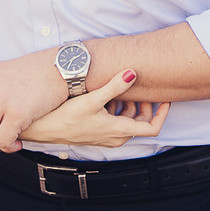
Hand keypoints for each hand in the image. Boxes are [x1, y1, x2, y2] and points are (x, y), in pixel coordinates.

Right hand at [24, 70, 170, 147]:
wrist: (44, 129)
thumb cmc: (66, 117)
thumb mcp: (93, 99)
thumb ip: (115, 86)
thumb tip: (133, 73)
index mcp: (119, 131)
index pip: (153, 128)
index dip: (163, 113)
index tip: (165, 99)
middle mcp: (116, 137)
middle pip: (142, 123)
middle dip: (146, 105)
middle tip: (140, 88)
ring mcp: (107, 136)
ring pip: (128, 121)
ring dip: (130, 105)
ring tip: (122, 89)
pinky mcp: (98, 133)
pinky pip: (116, 121)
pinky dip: (118, 109)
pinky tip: (107, 96)